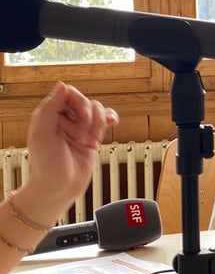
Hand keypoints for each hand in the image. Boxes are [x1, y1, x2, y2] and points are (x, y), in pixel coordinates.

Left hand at [25, 82, 118, 215]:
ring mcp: (79, 127)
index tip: (82, 117)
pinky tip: (113, 122)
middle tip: (83, 134)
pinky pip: (105, 120)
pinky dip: (110, 119)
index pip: (69, 94)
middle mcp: (64, 119)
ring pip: (98, 111)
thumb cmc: (47, 165)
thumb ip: (50, 107)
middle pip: (86, 101)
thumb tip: (62, 85)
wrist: (59, 188)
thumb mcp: (43, 134)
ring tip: (89, 139)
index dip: (79, 103)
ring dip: (98, 124)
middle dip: (89, 118)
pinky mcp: (92, 136)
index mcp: (49, 115)